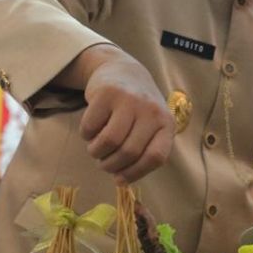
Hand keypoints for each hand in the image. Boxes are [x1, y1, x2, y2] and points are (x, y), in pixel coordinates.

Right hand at [81, 57, 174, 183]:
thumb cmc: (137, 108)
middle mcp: (151, 111)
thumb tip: (120, 181)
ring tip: (96, 148)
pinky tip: (90, 130)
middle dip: (111, 165)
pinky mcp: (107, 93)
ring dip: (97, 152)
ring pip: (109, 141)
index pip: (156, 157)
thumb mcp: (149, 127)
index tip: (119, 179)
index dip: (136, 173)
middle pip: (129, 152)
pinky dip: (86, 135)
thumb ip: (141, 151)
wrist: (123, 70)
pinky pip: (91, 126)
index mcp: (166, 124)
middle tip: (103, 163)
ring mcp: (130, 100)